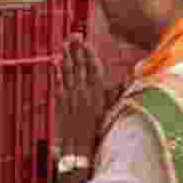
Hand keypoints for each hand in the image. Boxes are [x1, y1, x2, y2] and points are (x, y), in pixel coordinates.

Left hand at [55, 34, 110, 159]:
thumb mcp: (111, 110)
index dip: (89, 54)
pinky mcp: (60, 102)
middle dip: (76, 49)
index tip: (86, 42)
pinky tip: (55, 62)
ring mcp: (71, 96)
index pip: (93, 67)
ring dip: (66, 56)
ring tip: (64, 44)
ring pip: (68, 71)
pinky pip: (58, 83)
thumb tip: (127, 80)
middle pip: (79, 65)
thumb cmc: (99, 131)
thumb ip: (116, 93)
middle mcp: (84, 92)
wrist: (80, 148)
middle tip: (74, 35)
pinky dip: (57, 72)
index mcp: (97, 93)